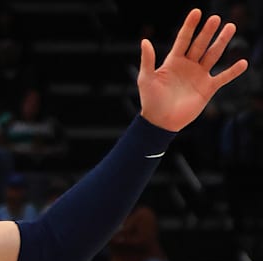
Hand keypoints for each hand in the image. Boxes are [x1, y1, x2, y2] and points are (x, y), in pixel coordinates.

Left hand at [138, 9, 248, 131]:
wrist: (160, 122)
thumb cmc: (150, 100)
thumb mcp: (146, 78)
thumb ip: (147, 60)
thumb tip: (145, 40)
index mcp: (173, 61)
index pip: (183, 39)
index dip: (189, 26)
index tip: (196, 12)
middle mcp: (188, 65)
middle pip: (200, 44)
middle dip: (208, 31)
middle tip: (216, 18)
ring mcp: (199, 75)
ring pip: (213, 55)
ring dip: (221, 42)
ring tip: (230, 27)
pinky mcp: (208, 88)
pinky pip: (223, 77)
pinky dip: (233, 71)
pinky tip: (242, 62)